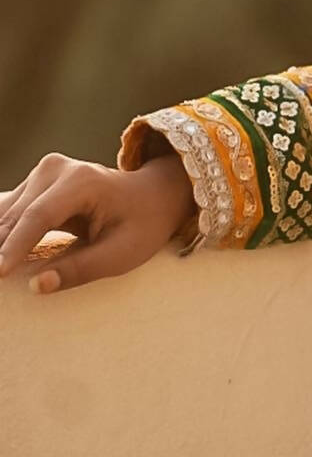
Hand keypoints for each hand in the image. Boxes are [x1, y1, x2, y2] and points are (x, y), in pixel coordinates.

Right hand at [0, 150, 197, 293]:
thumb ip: (80, 269)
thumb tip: (37, 286)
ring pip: (7, 214)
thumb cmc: (142, 225)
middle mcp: (57, 170)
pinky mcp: (35, 182)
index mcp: (82, 182)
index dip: (14, 247)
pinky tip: (0, 258)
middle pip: (16, 215)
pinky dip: (1, 236)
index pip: (39, 217)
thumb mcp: (122, 253)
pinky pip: (10, 212)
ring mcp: (44, 173)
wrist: (153, 195)